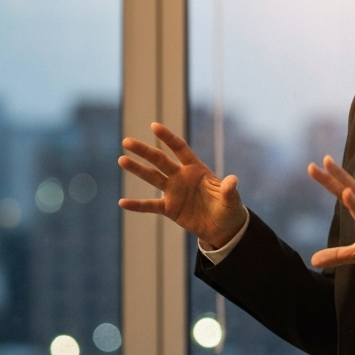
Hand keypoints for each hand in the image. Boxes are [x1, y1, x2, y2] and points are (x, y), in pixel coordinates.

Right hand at [118, 122, 245, 248]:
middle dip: (144, 151)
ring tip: (121, 159)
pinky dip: (137, 205)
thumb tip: (233, 180)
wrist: (222, 227)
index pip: (180, 149)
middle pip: (160, 160)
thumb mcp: (231, 199)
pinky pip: (150, 206)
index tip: (154, 126)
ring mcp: (174, 192)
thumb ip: (229, 190)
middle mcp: (181, 177)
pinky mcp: (169, 209)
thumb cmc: (228, 208)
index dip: (168, 138)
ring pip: (152, 177)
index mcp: (196, 169)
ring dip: (137, 169)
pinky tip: (122, 202)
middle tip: (127, 141)